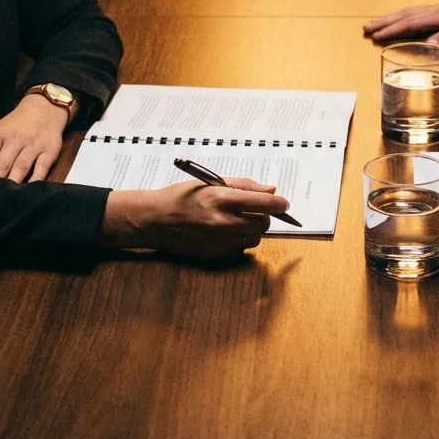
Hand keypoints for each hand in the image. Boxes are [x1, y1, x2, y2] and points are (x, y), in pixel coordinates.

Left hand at [0, 95, 69, 182]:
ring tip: (8, 196)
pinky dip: (35, 180)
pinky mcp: (50, 150)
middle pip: (2, 164)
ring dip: (13, 183)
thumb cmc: (19, 123)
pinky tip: (29, 189)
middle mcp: (15, 138)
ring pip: (21, 167)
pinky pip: (42, 168)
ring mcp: (33, 144)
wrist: (45, 107)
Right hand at [100, 177, 289, 259]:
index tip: (284, 203)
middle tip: (256, 210)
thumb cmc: (181, 197)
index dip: (279, 204)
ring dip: (251, 229)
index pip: (263, 203)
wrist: (155, 221)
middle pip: (263, 223)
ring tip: (235, 220)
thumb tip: (272, 191)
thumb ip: (244, 186)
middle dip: (265, 216)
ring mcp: (219, 241)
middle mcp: (222, 222)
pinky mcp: (216, 255)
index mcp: (220, 199)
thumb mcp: (210, 182)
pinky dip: (238, 240)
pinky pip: (240, 248)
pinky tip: (222, 232)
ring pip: (254, 238)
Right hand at [363, 0, 438, 47]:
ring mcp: (437, 11)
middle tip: (366, 29)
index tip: (376, 36)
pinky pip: (415, 14)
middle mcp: (434, 12)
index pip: (410, 23)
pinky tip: (397, 21)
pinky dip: (401, 17)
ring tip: (374, 24)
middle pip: (404, 16)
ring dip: (390, 19)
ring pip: (407, 13)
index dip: (392, 30)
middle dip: (384, 23)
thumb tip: (429, 44)